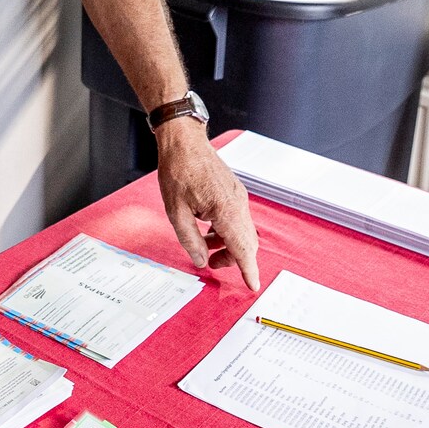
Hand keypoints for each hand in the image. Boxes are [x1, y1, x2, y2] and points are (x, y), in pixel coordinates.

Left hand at [155, 123, 261, 290]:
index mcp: (226, 210)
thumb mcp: (175, 210)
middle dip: (233, 259)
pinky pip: (238, 219)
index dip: (248, 270)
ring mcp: (239, 197)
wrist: (184, 141)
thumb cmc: (178, 170)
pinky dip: (227, 230)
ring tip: (204, 246)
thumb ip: (190, 240)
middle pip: (246, 243)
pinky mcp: (235, 192)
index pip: (243, 249)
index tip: (253, 286)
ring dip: (228, 244)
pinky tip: (207, 229)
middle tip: (212, 265)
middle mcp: (239, 204)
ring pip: (242, 232)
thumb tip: (201, 261)